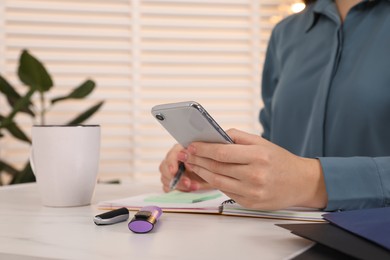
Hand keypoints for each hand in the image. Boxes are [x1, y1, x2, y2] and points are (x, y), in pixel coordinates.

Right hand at [159, 144, 211, 191]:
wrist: (215, 177)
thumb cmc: (210, 166)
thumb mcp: (206, 162)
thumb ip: (195, 159)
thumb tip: (187, 160)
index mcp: (181, 150)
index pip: (171, 154)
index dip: (171, 163)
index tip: (174, 171)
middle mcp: (174, 160)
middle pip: (164, 167)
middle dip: (175, 177)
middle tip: (187, 183)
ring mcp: (171, 172)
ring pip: (165, 178)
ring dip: (178, 185)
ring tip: (194, 187)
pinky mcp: (172, 183)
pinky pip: (167, 188)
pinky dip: (177, 190)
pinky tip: (188, 190)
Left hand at [181, 129, 327, 209]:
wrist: (301, 182)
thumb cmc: (280, 160)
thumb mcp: (262, 142)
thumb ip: (238, 137)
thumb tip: (215, 135)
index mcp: (258, 157)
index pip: (222, 152)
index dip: (203, 149)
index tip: (191, 145)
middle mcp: (255, 176)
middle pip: (216, 167)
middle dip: (198, 160)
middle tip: (186, 155)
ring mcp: (252, 192)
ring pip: (218, 181)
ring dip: (201, 172)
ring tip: (193, 164)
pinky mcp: (250, 203)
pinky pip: (226, 191)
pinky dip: (214, 182)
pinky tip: (208, 175)